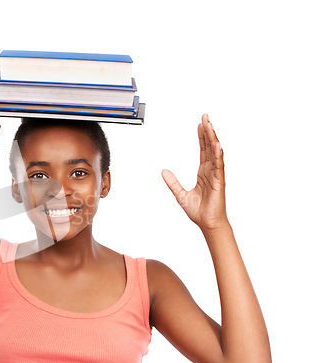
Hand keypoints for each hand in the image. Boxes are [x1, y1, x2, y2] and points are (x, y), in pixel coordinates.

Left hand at [161, 114, 227, 230]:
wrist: (207, 224)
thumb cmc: (199, 211)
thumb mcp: (180, 194)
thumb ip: (173, 182)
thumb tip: (163, 172)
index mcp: (203, 173)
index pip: (203, 151)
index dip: (201, 137)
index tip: (200, 124)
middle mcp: (210, 171)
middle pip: (209, 147)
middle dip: (207, 132)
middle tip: (205, 117)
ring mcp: (216, 175)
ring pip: (215, 153)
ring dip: (213, 138)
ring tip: (210, 125)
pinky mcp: (219, 182)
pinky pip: (219, 166)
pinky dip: (218, 155)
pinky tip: (217, 144)